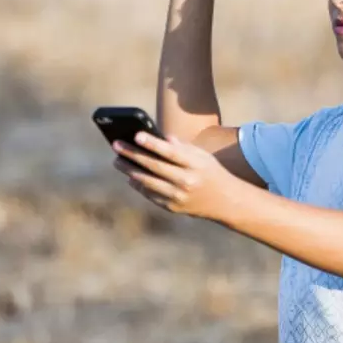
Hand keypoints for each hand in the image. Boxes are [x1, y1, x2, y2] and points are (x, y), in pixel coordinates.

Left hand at [112, 132, 239, 220]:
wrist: (226, 202)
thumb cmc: (210, 172)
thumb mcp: (202, 156)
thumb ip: (181, 146)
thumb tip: (157, 136)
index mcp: (196, 165)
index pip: (171, 152)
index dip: (152, 143)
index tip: (136, 135)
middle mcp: (187, 182)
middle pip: (154, 167)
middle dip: (132, 155)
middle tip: (116, 145)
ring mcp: (179, 197)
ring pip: (148, 182)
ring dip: (129, 170)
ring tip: (117, 160)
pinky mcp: (173, 208)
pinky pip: (150, 195)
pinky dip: (139, 185)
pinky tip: (130, 176)